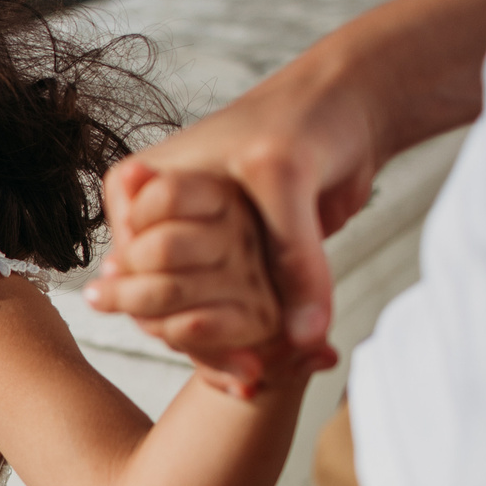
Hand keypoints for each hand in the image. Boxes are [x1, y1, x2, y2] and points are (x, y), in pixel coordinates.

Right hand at [85, 58, 378, 387]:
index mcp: (138, 188)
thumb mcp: (285, 177)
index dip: (169, 313)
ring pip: (189, 310)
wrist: (349, 106)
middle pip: (157, 299)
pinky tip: (264, 373)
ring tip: (258, 379)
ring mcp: (196, 241)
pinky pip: (225, 307)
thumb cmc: (301, 118)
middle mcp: (157, 219)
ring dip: (222, 347)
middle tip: (249, 376)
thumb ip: (291, 254)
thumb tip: (303, 337)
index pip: (136, 268)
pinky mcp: (232, 258)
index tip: (220, 350)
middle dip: (197, 340)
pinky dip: (243, 338)